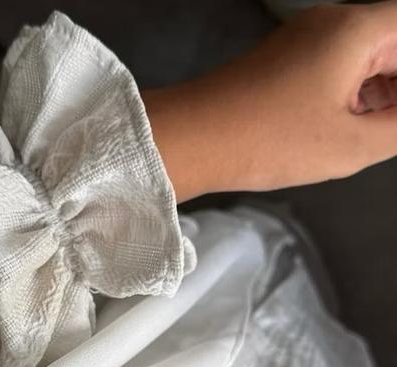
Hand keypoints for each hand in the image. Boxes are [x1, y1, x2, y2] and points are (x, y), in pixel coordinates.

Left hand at [143, 2, 396, 201]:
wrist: (189, 141)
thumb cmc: (270, 141)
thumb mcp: (350, 143)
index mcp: (356, 29)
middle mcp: (330, 23)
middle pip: (391, 42)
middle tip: (390, 131)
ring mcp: (299, 42)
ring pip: (361, 57)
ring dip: (378, 92)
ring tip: (374, 134)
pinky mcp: (278, 63)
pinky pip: (331, 68)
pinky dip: (348, 93)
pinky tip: (344, 128)